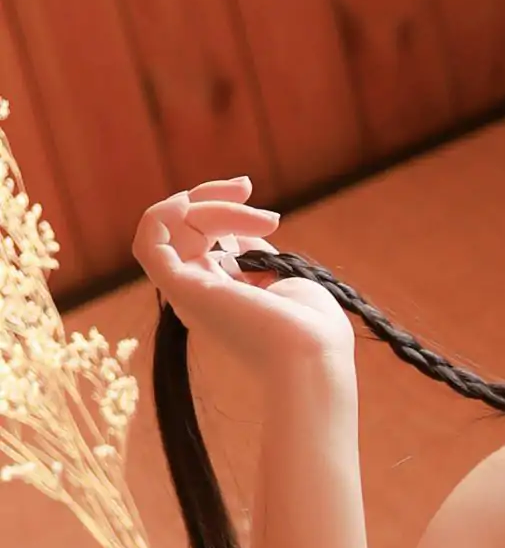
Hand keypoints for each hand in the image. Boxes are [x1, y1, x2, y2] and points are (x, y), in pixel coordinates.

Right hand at [132, 177, 354, 379]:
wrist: (313, 359)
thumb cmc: (313, 331)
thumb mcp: (284, 278)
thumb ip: (253, 254)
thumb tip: (236, 233)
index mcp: (224, 296)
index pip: (204, 237)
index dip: (220, 206)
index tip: (248, 189)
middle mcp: (199, 295)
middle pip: (187, 227)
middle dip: (215, 197)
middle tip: (248, 188)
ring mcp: (187, 293)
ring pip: (174, 227)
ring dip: (211, 204)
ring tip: (264, 220)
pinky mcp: (180, 289)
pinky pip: (149, 242)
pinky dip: (162, 213)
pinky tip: (189, 202)